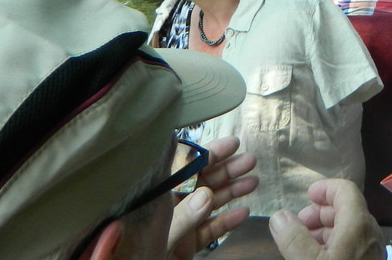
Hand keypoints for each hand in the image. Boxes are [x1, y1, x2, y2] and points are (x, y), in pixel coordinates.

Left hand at [167, 136, 257, 259]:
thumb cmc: (138, 258)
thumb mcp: (159, 237)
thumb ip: (182, 216)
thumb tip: (207, 194)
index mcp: (158, 200)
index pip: (185, 168)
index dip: (209, 153)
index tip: (232, 144)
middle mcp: (171, 209)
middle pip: (202, 183)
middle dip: (227, 170)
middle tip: (250, 161)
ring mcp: (181, 226)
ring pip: (210, 204)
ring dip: (232, 192)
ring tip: (253, 182)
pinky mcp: (188, 245)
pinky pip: (210, 229)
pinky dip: (227, 221)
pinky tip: (243, 213)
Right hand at [269, 179, 384, 259]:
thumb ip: (293, 239)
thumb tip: (279, 215)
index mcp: (359, 224)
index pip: (346, 190)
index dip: (325, 188)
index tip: (306, 195)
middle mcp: (371, 232)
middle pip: (347, 208)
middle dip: (320, 212)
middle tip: (297, 224)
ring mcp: (373, 250)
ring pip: (350, 228)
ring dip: (326, 229)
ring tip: (302, 241)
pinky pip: (354, 244)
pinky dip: (335, 242)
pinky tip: (318, 255)